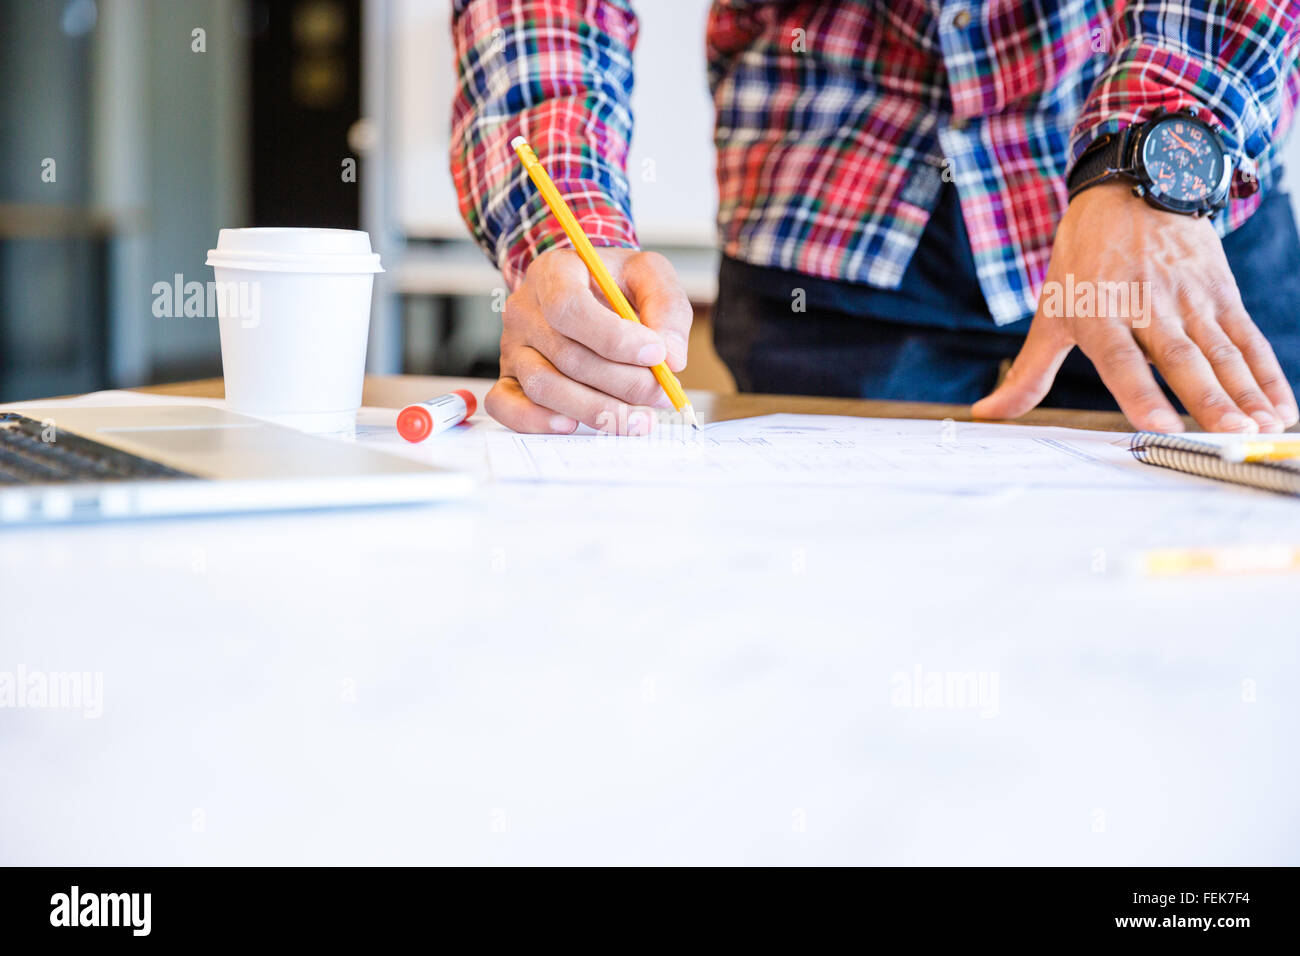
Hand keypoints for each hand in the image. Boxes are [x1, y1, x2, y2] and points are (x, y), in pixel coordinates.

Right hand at [486, 248, 691, 433]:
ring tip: (637, 418)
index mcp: (554, 273)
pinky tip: (574, 424)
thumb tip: (672, 359)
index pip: (570, 308)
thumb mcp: (649, 275)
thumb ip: (667, 307)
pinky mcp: (510, 377)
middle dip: (622, 382)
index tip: (656, 354)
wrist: (586, 290)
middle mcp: (525, 309)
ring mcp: (513, 346)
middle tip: (659, 392)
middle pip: (567, 356)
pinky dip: (537, 421)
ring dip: (596, 410)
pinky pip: (507, 406)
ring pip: (544, 386)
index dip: (614, 338)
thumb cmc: (615, 283)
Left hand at [973, 183, 1297, 432]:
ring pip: (1222, 351)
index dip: (1139, 393)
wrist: (1129, 187)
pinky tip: (1282, 407)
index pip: (1120, 359)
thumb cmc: (1083, 261)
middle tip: (1232, 435)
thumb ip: (1029, 372)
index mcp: (1100, 312)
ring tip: (1265, 428)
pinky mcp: (1220, 293)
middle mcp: (1146, 305)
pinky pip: (1247, 338)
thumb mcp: (1051, 311)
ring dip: (1247, 392)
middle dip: (1209, 399)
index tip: (1159, 425)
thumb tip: (986, 414)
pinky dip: (1267, 373)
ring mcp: (1189, 298)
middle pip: (1181, 359)